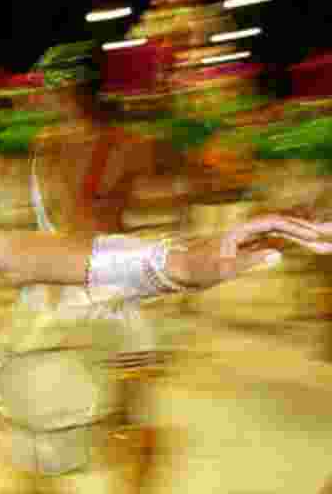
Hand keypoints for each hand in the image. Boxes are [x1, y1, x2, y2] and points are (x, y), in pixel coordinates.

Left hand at [167, 215, 331, 288]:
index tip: (316, 238)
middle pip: (282, 226)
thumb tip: (279, 254)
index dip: (296, 229)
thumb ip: (250, 261)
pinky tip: (307, 249)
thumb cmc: (195, 269)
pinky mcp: (247, 250)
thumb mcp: (222, 269)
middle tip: (329, 243)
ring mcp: (247, 240)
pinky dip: (291, 247)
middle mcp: (245, 232)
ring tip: (326, 248)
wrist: (177, 270)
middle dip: (307, 232)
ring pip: (281, 235)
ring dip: (303, 240)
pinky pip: (274, 244)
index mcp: (240, 231)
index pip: (274, 223)